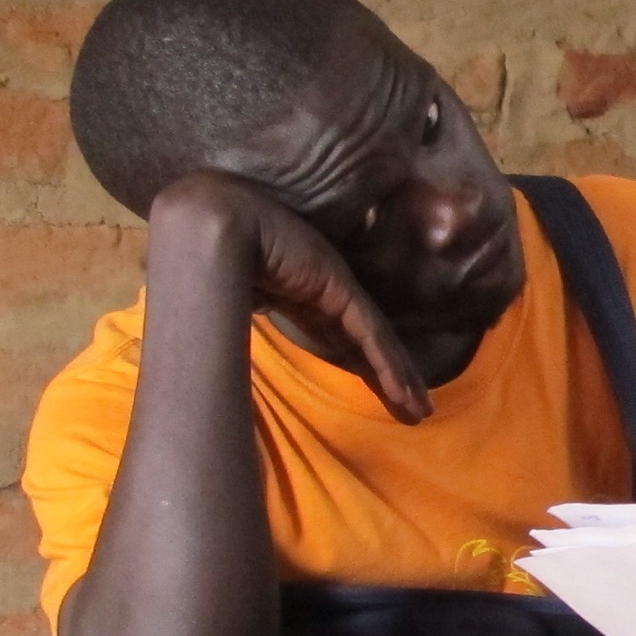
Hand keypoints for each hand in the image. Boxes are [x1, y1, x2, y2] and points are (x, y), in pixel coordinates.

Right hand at [147, 171, 430, 422]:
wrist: (214, 225)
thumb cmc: (215, 255)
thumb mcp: (244, 294)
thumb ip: (256, 308)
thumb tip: (237, 339)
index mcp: (306, 294)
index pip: (344, 335)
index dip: (364, 365)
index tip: (384, 395)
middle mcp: (329, 291)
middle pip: (369, 344)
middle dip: (392, 378)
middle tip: (416, 411)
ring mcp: (339, 289)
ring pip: (379, 344)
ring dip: (400, 380)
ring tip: (421, 411)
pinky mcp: (341, 292)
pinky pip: (372, 337)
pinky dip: (390, 367)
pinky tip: (407, 393)